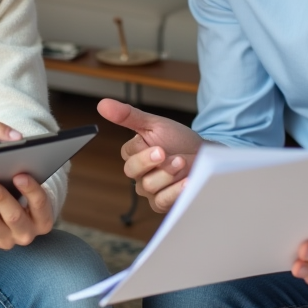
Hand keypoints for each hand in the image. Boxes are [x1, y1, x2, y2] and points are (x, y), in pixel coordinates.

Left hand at [0, 173, 52, 250]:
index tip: (19, 175)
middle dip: (0, 199)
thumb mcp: (27, 189)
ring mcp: (9, 241)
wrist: (17, 218)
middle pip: (14, 216)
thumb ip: (21, 178)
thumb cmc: (22, 195)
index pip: (40, 203)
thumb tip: (8, 156)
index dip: (30, 189)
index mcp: (43, 219)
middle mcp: (27, 234)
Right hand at [97, 98, 206, 213]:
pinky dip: (174, 191)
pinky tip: (186, 182)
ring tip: (182, 162)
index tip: (157, 144)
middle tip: (164, 153)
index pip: (127, 153)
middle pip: (132, 171)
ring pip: (147, 186)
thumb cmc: (178, 140)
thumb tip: (102, 104)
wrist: (206, 155)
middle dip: (150, 161)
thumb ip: (128, 116)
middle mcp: (139, 173)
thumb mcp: (155, 124)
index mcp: (134, 153)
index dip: (141, 149)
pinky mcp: (162, 203)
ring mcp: (150, 190)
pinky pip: (161, 201)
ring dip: (166, 173)